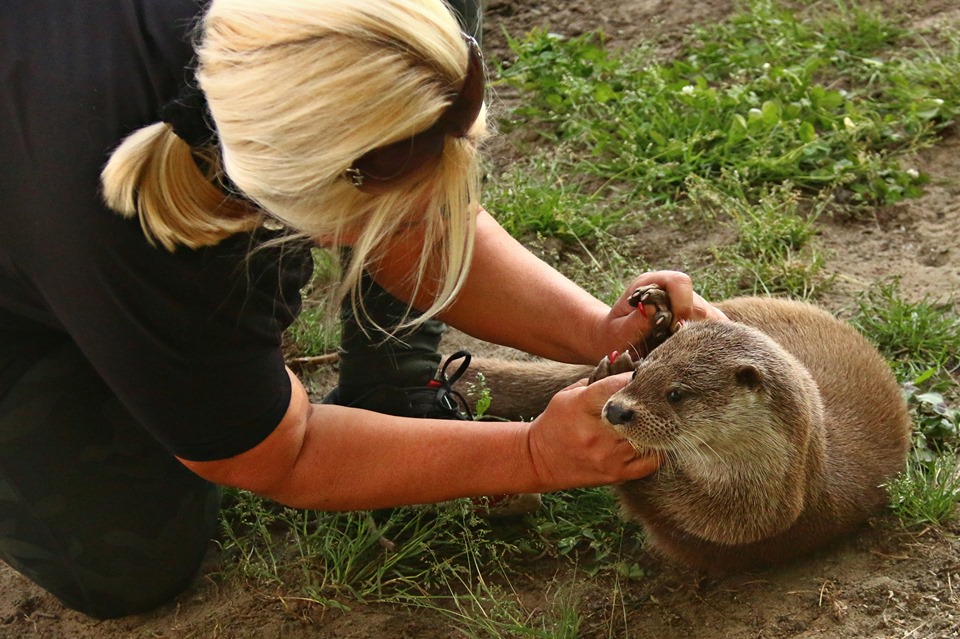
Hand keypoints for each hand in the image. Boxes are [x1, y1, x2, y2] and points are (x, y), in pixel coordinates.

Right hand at [525, 373, 659, 489]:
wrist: (539, 461)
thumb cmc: (556, 422)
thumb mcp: (568, 395)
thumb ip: (597, 380)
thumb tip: (625, 364)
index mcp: (582, 406)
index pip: (619, 385)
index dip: (634, 378)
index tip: (640, 376)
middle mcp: (597, 433)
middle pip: (638, 411)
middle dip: (648, 401)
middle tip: (653, 396)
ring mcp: (609, 456)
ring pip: (649, 436)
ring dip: (654, 425)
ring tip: (654, 416)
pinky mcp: (617, 474)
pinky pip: (651, 462)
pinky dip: (656, 449)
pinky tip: (652, 440)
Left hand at [595, 270, 726, 357]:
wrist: (612, 341)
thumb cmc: (612, 337)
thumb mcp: (616, 331)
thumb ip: (634, 322)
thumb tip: (654, 311)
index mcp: (650, 283)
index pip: (680, 282)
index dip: (681, 304)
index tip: (671, 328)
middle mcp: (672, 291)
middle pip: (699, 303)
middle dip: (692, 327)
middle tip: (676, 346)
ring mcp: (687, 304)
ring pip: (713, 318)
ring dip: (703, 337)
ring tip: (685, 352)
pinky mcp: (697, 320)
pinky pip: (715, 328)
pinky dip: (710, 342)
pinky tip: (699, 354)